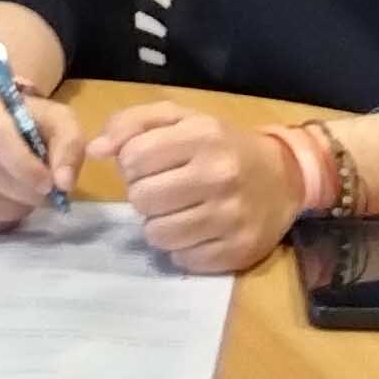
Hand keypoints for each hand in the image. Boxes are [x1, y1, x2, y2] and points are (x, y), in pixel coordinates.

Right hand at [0, 80, 84, 232]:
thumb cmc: (29, 120)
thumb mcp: (57, 120)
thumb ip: (69, 145)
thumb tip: (64, 182)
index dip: (25, 165)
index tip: (49, 183)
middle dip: (25, 190)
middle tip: (47, 196)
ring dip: (15, 205)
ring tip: (29, 196)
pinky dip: (0, 216)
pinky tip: (12, 203)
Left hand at [90, 104, 296, 272]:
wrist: (283, 177)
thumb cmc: (221, 144)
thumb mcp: (179, 119)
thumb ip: (131, 124)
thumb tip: (94, 150)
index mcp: (202, 135)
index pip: (132, 159)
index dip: (132, 165)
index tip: (150, 165)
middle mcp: (219, 175)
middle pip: (141, 199)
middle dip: (144, 195)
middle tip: (164, 189)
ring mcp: (230, 217)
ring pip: (157, 234)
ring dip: (159, 224)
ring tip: (178, 210)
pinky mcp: (237, 251)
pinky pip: (181, 259)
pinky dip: (181, 247)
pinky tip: (197, 229)